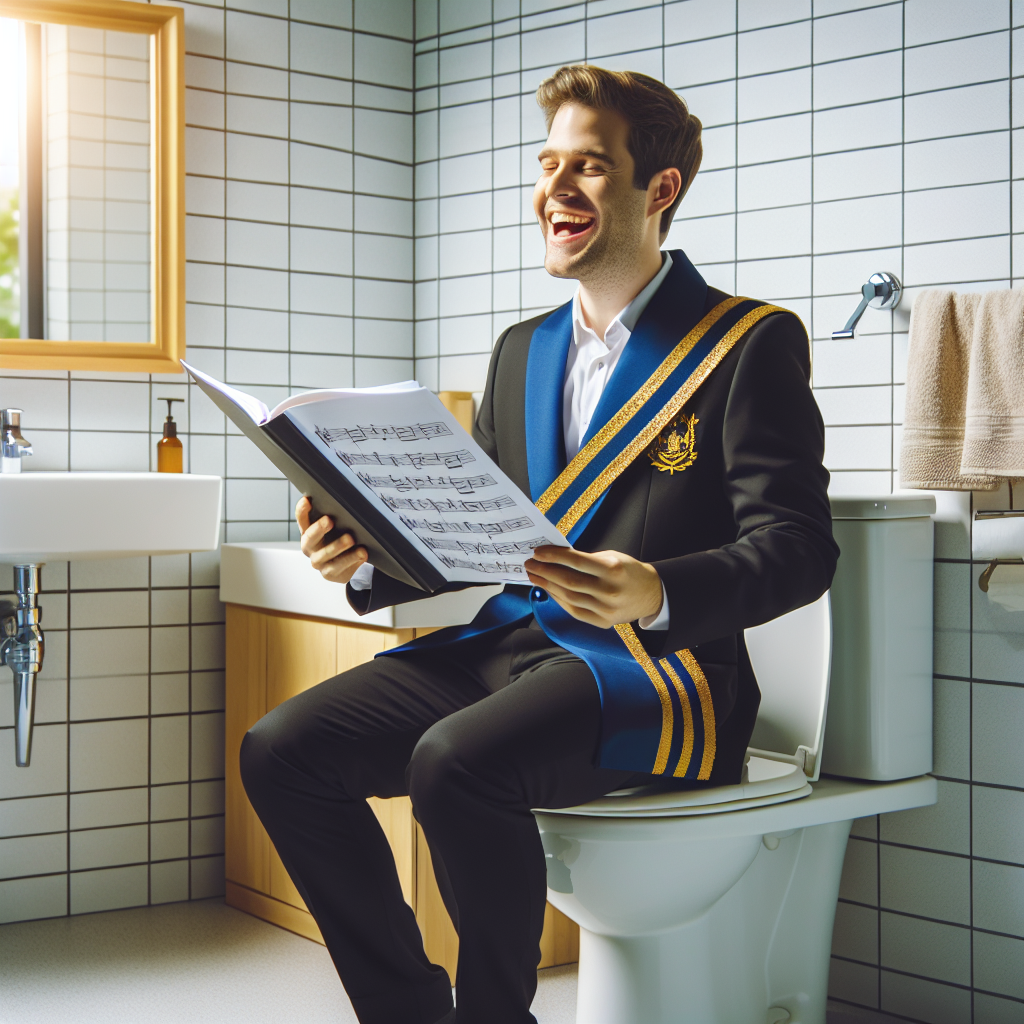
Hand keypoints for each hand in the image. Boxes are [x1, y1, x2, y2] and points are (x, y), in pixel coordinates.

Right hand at [296, 496, 367, 584]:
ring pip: (325, 554)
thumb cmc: (340, 540)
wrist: (348, 565)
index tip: (307, 500)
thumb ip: (336, 517)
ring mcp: (318, 561)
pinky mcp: (329, 573)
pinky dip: (351, 559)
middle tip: (329, 520)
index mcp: (308, 532)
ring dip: (338, 545)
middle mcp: (310, 547)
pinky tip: (362, 552)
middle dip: (318, 528)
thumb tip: (349, 501)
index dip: (302, 510)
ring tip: (350, 538)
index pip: (302, 519)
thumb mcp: (337, 528)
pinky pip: (339, 566)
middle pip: (309, 538)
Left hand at [524, 546, 662, 628]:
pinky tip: (549, 590)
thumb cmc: (629, 571)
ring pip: (569, 598)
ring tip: (535, 576)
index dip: (553, 556)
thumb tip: (555, 558)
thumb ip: (586, 560)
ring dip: (548, 586)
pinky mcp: (603, 621)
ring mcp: (606, 609)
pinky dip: (560, 600)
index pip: (576, 561)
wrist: (652, 594)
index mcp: (613, 569)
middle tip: (530, 564)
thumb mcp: (612, 557)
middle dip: (545, 571)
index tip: (538, 552)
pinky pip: (575, 611)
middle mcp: (609, 591)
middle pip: (568, 582)